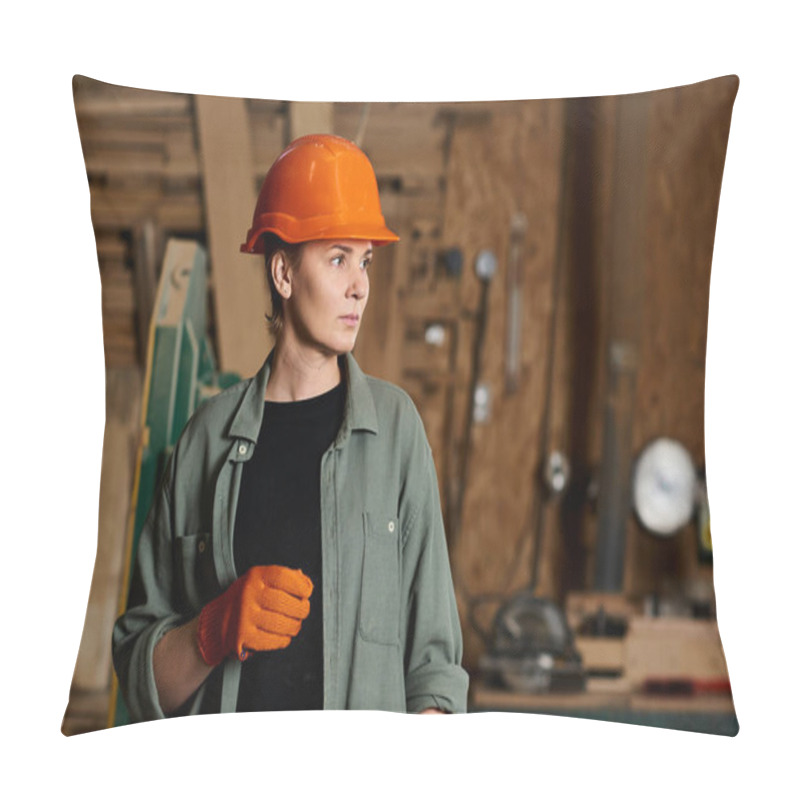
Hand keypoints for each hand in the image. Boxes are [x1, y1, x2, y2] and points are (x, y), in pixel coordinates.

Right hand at [196, 565, 312, 665]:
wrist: (216, 621)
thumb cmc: (246, 599)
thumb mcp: (261, 580)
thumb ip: (285, 578)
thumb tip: (306, 583)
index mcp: (255, 576)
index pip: (283, 577)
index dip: (300, 586)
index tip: (306, 592)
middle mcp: (248, 594)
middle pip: (285, 602)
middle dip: (301, 609)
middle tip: (302, 611)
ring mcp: (244, 616)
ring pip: (282, 624)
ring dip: (294, 626)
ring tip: (293, 625)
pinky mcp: (243, 636)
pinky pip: (274, 640)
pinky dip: (283, 639)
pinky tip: (282, 635)